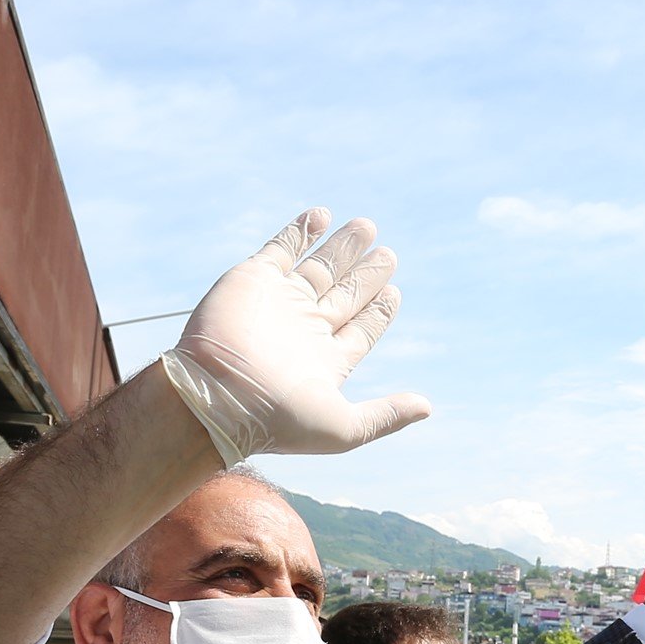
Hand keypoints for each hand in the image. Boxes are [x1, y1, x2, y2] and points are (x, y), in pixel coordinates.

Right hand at [161, 210, 426, 461]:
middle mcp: (304, 330)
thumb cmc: (279, 420)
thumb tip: (427, 408)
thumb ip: (385, 415)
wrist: (217, 397)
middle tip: (389, 254)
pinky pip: (281, 248)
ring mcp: (280, 302)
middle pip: (344, 295)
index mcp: (325, 361)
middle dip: (366, 275)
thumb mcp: (344, 428)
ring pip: (318, 268)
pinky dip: (300, 231)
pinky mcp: (255, 279)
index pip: (359, 330)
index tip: (394, 292)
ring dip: (341, 247)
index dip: (377, 311)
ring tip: (367, 226)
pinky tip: (321, 215)